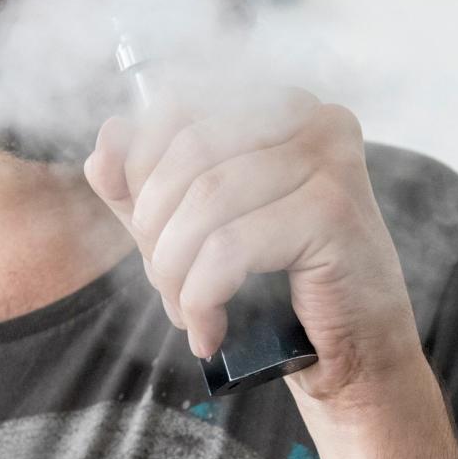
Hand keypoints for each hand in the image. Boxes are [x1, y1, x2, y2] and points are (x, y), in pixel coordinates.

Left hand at [83, 88, 424, 410]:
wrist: (350, 353)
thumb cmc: (275, 286)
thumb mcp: (189, 227)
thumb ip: (142, 181)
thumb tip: (107, 137)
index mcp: (278, 105)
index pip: (176, 108)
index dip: (140, 173)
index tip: (147, 233)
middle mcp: (311, 116)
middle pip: (188, 152)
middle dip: (156, 229)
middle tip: (163, 283)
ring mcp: (329, 158)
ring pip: (206, 199)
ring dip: (175, 270)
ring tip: (185, 314)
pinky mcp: (334, 211)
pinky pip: (230, 247)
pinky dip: (202, 297)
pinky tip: (209, 330)